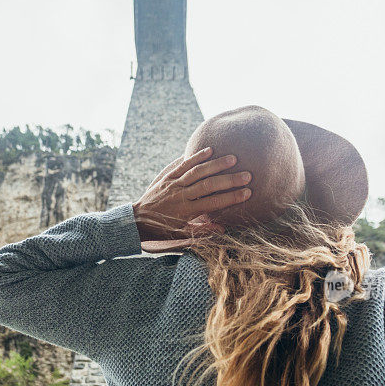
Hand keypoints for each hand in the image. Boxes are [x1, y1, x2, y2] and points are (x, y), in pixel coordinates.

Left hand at [133, 147, 251, 251]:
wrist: (137, 220)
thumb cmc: (162, 229)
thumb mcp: (181, 235)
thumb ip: (202, 231)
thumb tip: (223, 229)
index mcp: (186, 212)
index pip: (213, 203)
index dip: (231, 198)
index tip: (248, 193)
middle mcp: (181, 196)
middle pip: (208, 185)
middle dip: (229, 180)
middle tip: (247, 175)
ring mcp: (173, 184)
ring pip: (197, 172)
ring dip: (216, 164)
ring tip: (233, 159)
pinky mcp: (167, 177)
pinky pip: (183, 165)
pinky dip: (196, 157)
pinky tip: (210, 150)